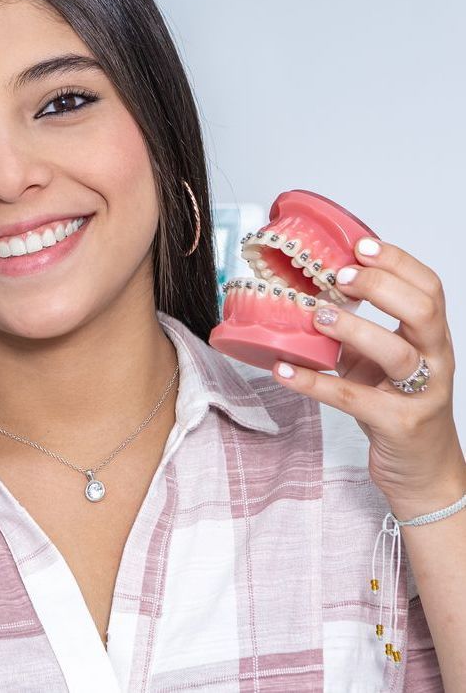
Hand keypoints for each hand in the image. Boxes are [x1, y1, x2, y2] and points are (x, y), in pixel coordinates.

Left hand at [271, 237, 465, 514]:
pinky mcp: (398, 425)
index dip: (397, 262)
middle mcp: (434, 361)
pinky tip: (283, 370)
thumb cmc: (396, 407)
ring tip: (315, 314)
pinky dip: (314, 382)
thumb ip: (358, 333)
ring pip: (398, 354)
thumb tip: (310, 296)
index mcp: (430, 338)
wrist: (423, 471)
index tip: (360, 245)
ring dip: (354, 329)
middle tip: (339, 278)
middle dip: (381, 287)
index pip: (429, 288)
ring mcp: (420, 395)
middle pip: (423, 312)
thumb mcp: (379, 362)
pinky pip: (354, 399)